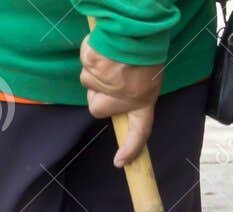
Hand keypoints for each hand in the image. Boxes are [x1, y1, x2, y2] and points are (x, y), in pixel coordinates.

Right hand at [80, 39, 162, 165]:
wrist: (136, 27)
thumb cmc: (145, 48)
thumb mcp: (147, 73)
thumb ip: (132, 90)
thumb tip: (110, 98)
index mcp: (143, 100)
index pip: (140, 131)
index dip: (131, 148)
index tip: (121, 162)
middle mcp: (122, 98)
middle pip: (97, 108)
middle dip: (98, 95)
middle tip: (111, 76)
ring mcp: (104, 85)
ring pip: (89, 84)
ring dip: (95, 72)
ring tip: (111, 56)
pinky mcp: (91, 68)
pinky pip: (85, 65)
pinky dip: (91, 56)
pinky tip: (103, 48)